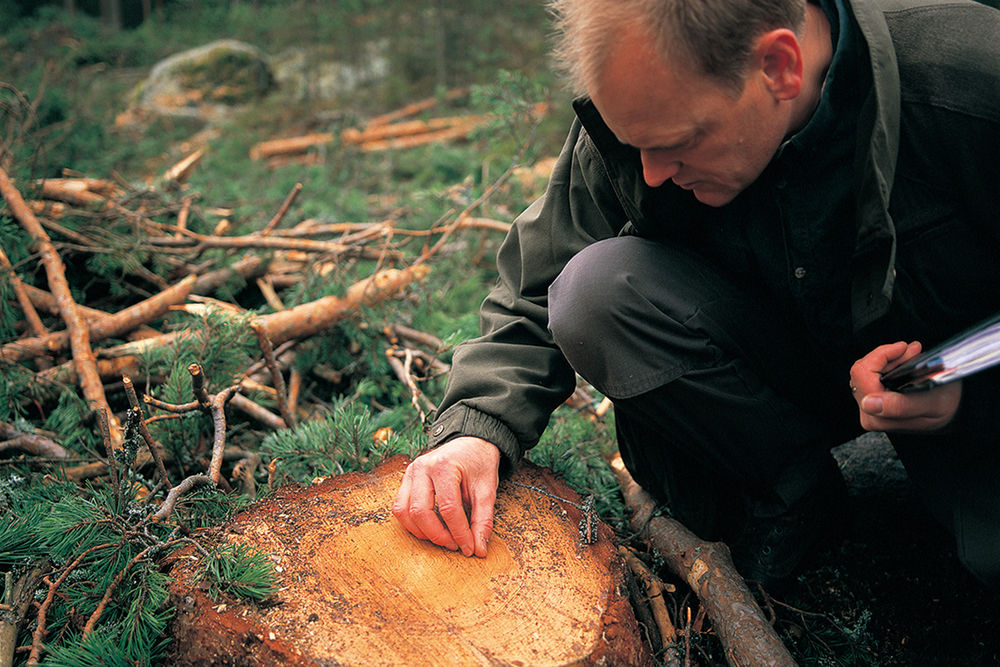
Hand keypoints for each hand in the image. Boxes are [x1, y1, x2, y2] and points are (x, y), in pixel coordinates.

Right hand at [392, 436, 499, 556]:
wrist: (471, 442)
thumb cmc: (478, 463)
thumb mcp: (487, 490)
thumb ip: (483, 520)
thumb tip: (478, 549)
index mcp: (444, 466)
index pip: (448, 508)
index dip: (459, 533)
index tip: (468, 548)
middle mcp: (422, 467)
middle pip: (420, 511)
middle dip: (437, 535)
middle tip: (454, 545)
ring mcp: (410, 472)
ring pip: (403, 511)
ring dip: (421, 531)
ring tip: (442, 538)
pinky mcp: (407, 479)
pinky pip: (400, 506)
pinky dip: (411, 522)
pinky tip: (429, 528)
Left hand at [849, 340, 961, 431]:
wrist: (951, 409)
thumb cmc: (943, 407)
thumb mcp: (931, 404)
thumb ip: (901, 406)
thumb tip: (868, 404)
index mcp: (878, 417)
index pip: (862, 374)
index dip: (882, 355)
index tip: (903, 348)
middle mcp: (869, 414)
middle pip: (862, 371)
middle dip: (888, 356)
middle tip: (912, 350)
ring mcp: (868, 406)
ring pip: (866, 370)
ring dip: (889, 358)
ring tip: (912, 354)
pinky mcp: (871, 398)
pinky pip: (870, 373)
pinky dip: (888, 363)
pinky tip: (905, 361)